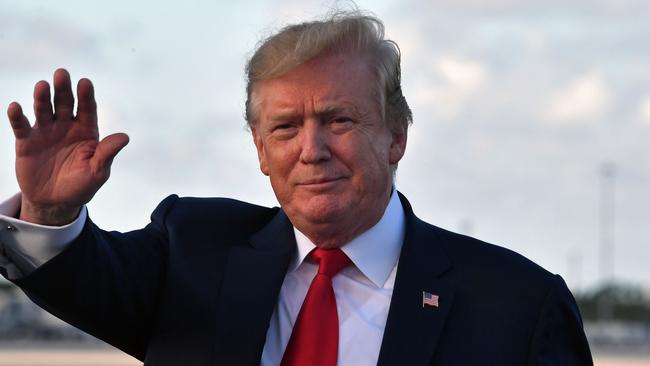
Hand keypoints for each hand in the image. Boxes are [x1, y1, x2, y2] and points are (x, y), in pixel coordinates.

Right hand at [7, 68, 128, 224]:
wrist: (56, 202)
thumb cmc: (81, 185)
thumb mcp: (97, 171)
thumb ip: (107, 153)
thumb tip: (125, 137)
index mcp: (87, 131)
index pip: (88, 110)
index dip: (87, 96)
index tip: (86, 83)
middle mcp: (66, 126)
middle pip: (65, 103)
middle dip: (64, 89)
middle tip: (62, 74)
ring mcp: (46, 132)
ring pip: (44, 110)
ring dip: (42, 98)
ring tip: (42, 86)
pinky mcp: (26, 141)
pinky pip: (21, 126)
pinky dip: (17, 116)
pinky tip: (15, 107)